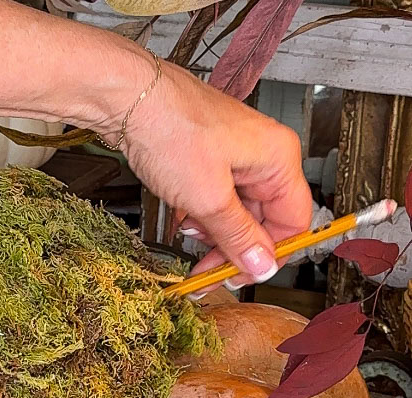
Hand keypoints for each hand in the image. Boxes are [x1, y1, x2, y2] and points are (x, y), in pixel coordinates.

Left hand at [122, 60, 311, 293]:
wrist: (127, 99)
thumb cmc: (170, 128)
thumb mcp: (208, 199)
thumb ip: (238, 237)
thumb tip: (262, 266)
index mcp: (278, 159)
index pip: (294, 222)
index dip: (270, 254)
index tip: (243, 275)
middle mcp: (263, 156)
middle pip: (263, 221)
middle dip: (236, 250)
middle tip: (211, 275)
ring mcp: (236, 157)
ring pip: (237, 214)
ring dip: (216, 237)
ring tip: (192, 244)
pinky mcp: (210, 160)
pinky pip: (217, 200)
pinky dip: (202, 218)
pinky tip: (185, 223)